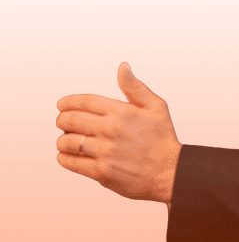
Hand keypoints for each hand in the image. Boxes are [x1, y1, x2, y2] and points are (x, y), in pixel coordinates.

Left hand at [55, 62, 181, 204]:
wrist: (173, 174)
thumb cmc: (164, 141)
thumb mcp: (157, 109)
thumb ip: (136, 87)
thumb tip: (123, 67)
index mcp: (121, 112)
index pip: (82, 101)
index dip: (67, 102)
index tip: (62, 106)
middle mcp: (110, 130)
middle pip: (69, 119)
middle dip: (62, 120)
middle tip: (64, 124)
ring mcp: (105, 152)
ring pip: (66, 141)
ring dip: (63, 140)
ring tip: (67, 142)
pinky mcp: (102, 172)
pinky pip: (69, 161)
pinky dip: (64, 158)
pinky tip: (69, 156)